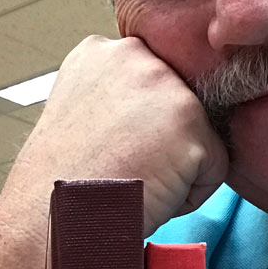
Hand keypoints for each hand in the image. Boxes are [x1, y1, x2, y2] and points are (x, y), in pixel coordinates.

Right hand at [28, 34, 228, 233]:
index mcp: (101, 50)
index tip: (112, 140)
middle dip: (159, 135)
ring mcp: (165, 84)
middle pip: (176, 100)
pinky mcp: (191, 120)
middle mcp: (135, 54)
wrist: (53, 218)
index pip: (149, 78)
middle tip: (121, 160)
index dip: (137, 119)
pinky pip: (214, 165)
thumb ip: (115, 90)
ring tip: (132, 175)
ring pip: (197, 131)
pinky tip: (150, 191)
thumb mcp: (77, 110)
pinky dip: (191, 190)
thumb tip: (149, 105)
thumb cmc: (63, 180)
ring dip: (175, 161)